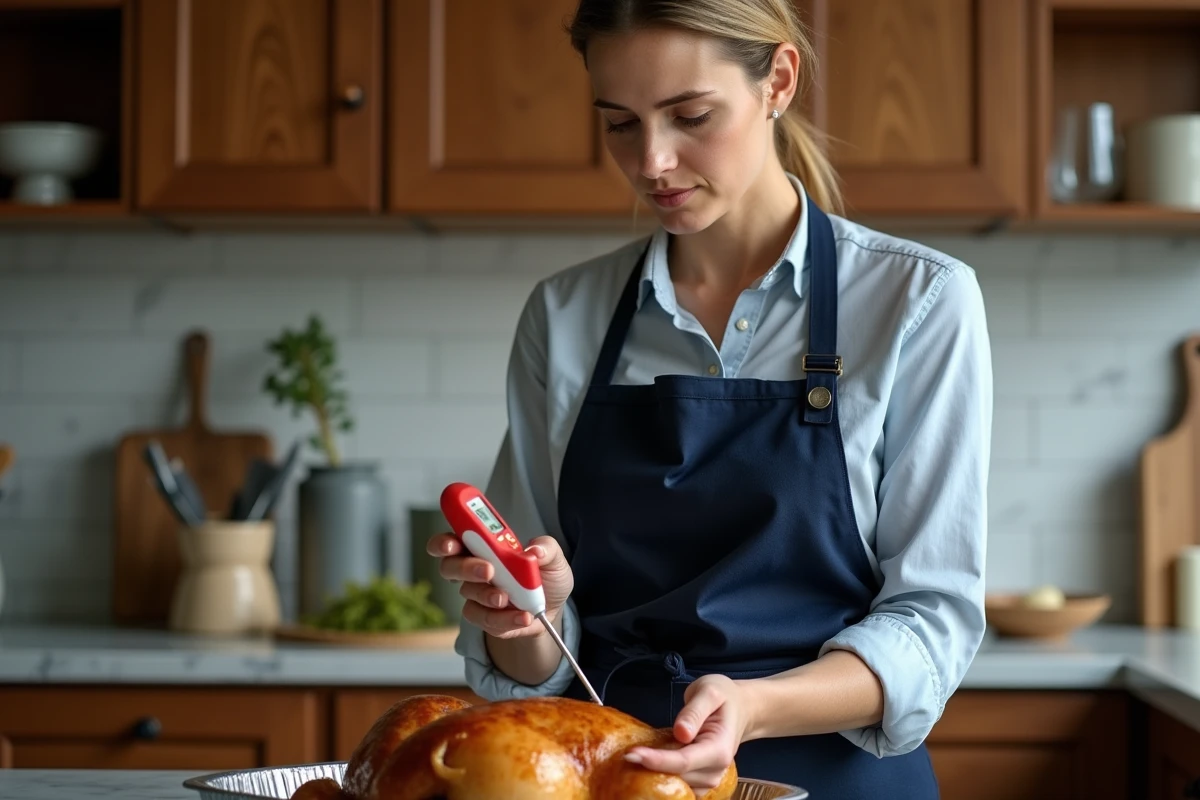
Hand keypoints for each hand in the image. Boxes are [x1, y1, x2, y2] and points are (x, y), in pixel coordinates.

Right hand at [426, 532, 572, 639]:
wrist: (551, 608)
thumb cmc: (545, 576)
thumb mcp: (554, 558)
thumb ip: (546, 548)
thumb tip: (535, 551)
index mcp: (483, 545)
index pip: (453, 539)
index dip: (445, 541)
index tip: (452, 544)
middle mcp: (473, 568)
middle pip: (450, 566)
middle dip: (466, 567)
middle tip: (488, 571)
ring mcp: (476, 594)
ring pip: (468, 593)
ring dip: (487, 595)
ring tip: (508, 598)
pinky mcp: (484, 617)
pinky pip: (484, 619)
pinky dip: (504, 619)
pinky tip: (523, 617)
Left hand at [623, 674, 750, 791]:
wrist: (739, 708)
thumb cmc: (723, 697)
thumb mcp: (710, 692)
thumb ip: (694, 711)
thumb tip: (681, 733)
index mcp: (719, 750)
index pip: (683, 762)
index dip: (656, 760)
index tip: (631, 754)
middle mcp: (716, 771)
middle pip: (677, 777)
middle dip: (650, 769)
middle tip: (624, 754)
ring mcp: (709, 780)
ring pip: (675, 785)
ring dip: (654, 774)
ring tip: (635, 756)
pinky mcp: (700, 782)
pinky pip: (677, 786)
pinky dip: (661, 777)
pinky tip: (648, 761)